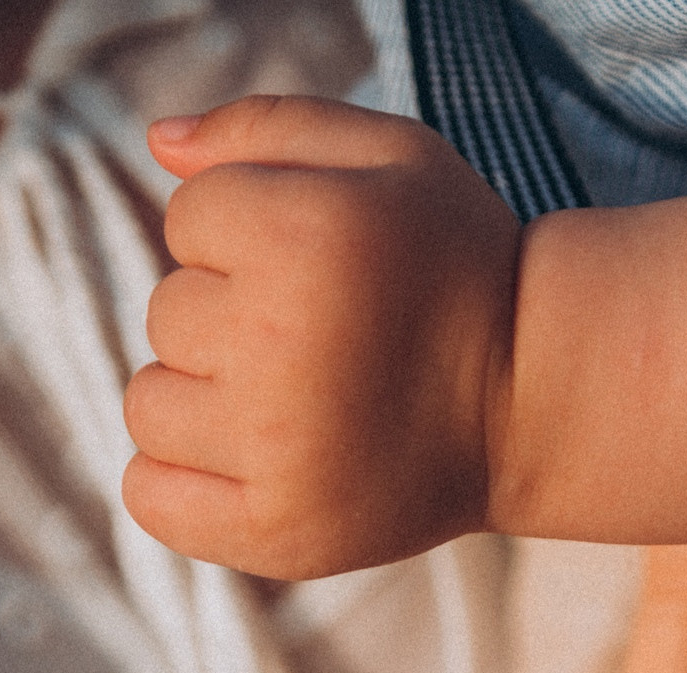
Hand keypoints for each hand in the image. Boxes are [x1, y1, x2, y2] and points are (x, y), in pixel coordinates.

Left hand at [125, 96, 521, 575]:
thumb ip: (267, 126)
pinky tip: (250, 462)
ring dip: (203, 399)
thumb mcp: (392, 156)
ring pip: (150, 405)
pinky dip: (182, 483)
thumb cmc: (454, 267)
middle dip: (230, 315)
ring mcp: (275, 450)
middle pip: (166, 314)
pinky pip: (152, 497)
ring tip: (292, 401)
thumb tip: (156, 142)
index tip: (323, 262)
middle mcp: (280, 342)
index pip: (187, 219)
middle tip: (322, 337)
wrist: (536, 402)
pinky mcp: (276, 532)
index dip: (250, 232)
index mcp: (304, 234)